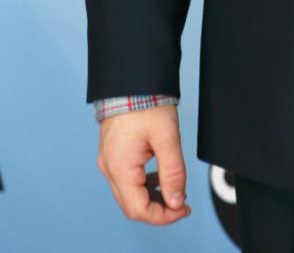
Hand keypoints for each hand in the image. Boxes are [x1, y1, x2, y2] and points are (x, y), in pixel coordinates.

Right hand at [96, 103, 191, 223]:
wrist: (131, 77)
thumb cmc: (146, 101)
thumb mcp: (167, 137)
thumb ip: (173, 172)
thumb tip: (177, 202)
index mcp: (120, 167)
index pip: (139, 210)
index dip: (163, 216)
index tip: (184, 210)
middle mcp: (109, 167)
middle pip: (132, 206)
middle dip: (159, 210)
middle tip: (182, 204)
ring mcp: (108, 160)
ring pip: (129, 194)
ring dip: (151, 198)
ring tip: (175, 190)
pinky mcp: (112, 152)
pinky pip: (126, 179)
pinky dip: (144, 184)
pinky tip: (160, 176)